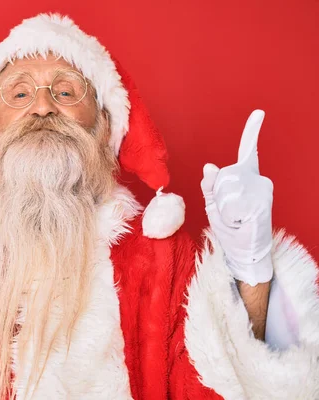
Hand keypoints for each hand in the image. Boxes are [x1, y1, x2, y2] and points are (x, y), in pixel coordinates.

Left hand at [200, 110, 273, 285]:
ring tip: (235, 218)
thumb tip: (208, 166)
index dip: (252, 132)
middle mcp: (259, 180)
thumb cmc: (231, 227)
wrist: (246, 251)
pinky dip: (228, 217)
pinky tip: (240, 222)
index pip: (248, 152)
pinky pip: (231, 205)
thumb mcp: (214, 205)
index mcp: (247, 178)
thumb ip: (210, 185)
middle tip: (229, 212)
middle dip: (218, 196)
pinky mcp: (262, 204)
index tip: (258, 113)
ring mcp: (262, 192)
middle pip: (224, 176)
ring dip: (223, 208)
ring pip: (226, 190)